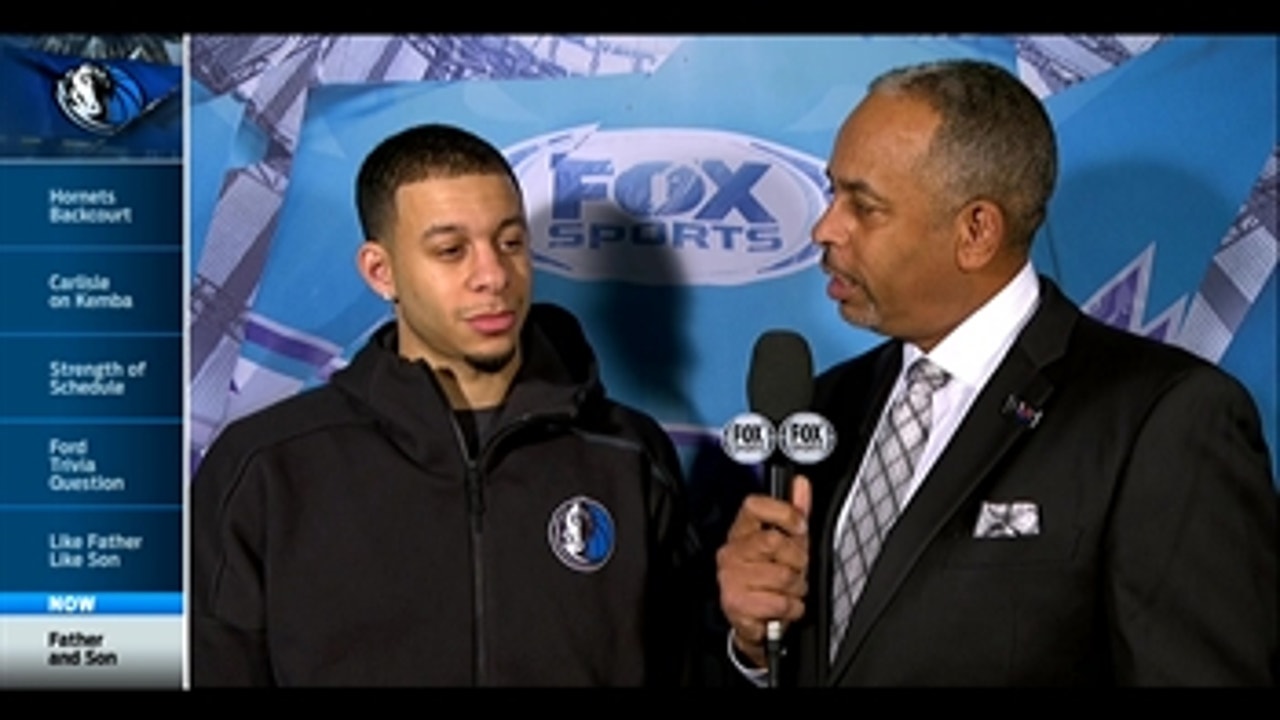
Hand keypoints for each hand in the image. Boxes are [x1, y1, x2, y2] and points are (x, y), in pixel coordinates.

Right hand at [716, 475, 811, 667]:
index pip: (755, 505)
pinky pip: (779, 602)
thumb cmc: (769, 579)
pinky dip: (791, 608)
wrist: (753, 620)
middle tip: (796, 568)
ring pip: (782, 575)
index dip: (784, 513)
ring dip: (797, 588)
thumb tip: (800, 483)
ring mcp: (731, 577)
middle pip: (773, 541)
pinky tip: (784, 606)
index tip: (800, 527)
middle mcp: (731, 551)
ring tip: (789, 591)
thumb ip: (794, 512)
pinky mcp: (736, 603)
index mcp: (742, 531)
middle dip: (797, 559)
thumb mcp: (787, 543)